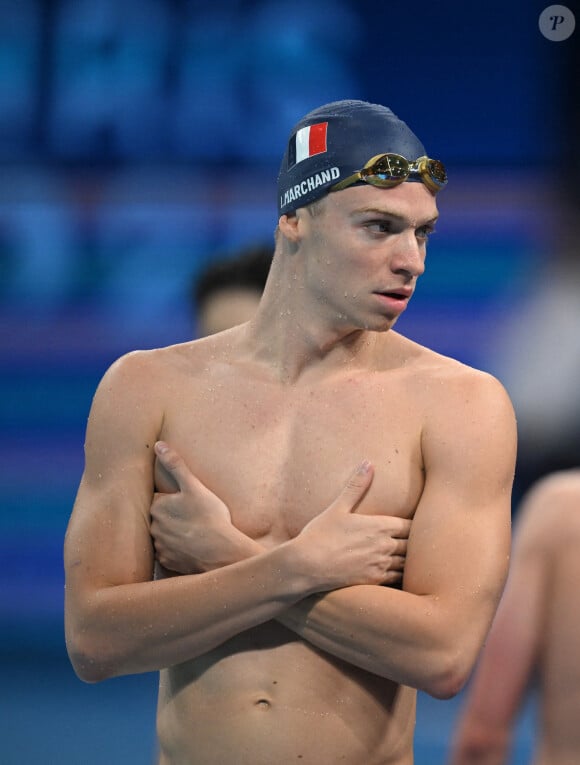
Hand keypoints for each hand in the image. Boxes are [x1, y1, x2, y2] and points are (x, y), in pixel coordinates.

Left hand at [151, 442, 259, 572]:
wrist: (221, 552)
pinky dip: (178, 550)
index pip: (159, 499)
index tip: (186, 502)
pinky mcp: (168, 562)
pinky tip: (192, 546)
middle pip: (160, 518)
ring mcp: (160, 547)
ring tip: (193, 532)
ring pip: (164, 535)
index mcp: (157, 507)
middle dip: (172, 516)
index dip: (173, 499)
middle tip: (192, 516)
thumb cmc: (209, 516)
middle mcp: (153, 528)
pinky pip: (170, 553)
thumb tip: (158, 445)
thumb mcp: (194, 486)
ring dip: (173, 533)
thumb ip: (175, 465)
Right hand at [291, 461, 409, 591]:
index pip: (412, 526)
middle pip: (413, 545)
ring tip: (413, 560)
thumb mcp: (338, 507)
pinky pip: (397, 579)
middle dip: (416, 544)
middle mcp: (385, 546)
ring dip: (410, 561)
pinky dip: (401, 576)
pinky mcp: (374, 581)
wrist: (306, 566)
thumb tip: (368, 463)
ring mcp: (381, 565)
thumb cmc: (321, 535)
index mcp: (380, 526)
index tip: (419, 524)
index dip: (417, 526)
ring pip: (407, 564)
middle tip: (420, 543)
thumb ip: (356, 486)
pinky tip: (399, 575)